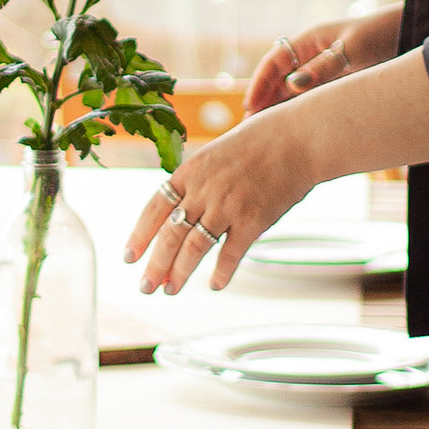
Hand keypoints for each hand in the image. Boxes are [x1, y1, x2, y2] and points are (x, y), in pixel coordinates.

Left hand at [125, 101, 324, 290]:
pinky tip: (215, 285)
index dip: (139, 235)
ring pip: (194, 248)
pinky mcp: (253, 220)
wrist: (300, 138)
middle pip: (170, 234)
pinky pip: (231, 254)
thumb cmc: (262, 141)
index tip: (128, 257)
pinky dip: (221, 272)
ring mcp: (228, 206)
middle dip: (155, 265)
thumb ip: (199, 179)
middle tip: (146, 286)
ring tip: (170, 290)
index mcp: (191, 170)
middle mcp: (204, 190)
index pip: (155, 208)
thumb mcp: (218, 151)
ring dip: (179, 273)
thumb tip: (184, 208)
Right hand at [245, 12, 397, 114]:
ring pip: (293, 89)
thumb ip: (325, 67)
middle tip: (249, 127)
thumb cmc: (382, 34)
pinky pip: (311, 95)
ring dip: (279, 107)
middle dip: (263, 100)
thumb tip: (292, 85)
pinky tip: (295, 127)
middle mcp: (313, 52)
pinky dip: (299, 109)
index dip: (260, 83)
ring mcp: (324, 67)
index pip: (275, 61)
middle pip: (279, 77)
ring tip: (266, 132)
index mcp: (311, 39)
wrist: (410, 31)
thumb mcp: (354, 50)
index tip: (250, 106)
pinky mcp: (337, 80)